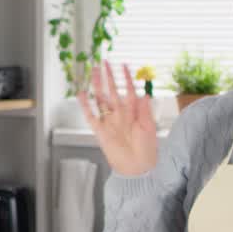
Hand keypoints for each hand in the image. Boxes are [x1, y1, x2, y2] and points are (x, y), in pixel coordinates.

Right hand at [78, 61, 157, 175]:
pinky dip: (86, 105)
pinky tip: (82, 94)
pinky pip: (91, 116)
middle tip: (103, 62)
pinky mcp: (100, 131)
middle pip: (112, 91)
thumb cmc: (147, 151)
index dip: (126, 78)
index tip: (124, 65)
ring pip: (101, 99)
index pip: (128, 90)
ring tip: (94, 72)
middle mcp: (120, 115)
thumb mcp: (150, 128)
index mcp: (133, 112)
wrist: (137, 168)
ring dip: (97, 86)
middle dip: (108, 77)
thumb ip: (145, 110)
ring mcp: (109, 122)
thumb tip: (144, 93)